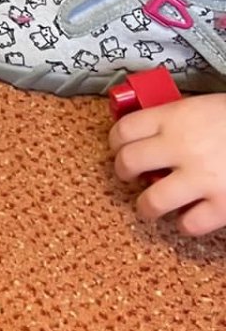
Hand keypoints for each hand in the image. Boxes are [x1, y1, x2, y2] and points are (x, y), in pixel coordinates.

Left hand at [109, 91, 225, 235]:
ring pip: (152, 202)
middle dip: (123, 173)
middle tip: (129, 177)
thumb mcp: (203, 106)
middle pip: (128, 163)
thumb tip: (151, 131)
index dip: (115, 141)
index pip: (124, 129)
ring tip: (150, 207)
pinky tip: (190, 216)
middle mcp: (180, 147)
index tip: (118, 148)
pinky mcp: (222, 205)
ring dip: (146, 207)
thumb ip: (176, 118)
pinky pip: (190, 224)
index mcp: (174, 117)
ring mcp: (200, 178)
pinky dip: (186, 224)